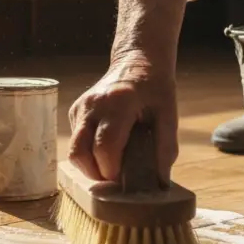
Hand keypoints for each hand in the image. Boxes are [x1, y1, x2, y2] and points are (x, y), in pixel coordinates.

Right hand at [67, 51, 178, 182]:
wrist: (137, 61)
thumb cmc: (155, 88)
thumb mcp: (168, 114)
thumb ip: (166, 147)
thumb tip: (159, 182)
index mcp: (117, 103)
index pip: (104, 146)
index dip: (111, 171)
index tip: (125, 181)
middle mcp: (92, 104)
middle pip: (79, 153)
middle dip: (96, 175)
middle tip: (116, 180)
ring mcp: (80, 107)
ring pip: (74, 151)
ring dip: (90, 167)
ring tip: (112, 167)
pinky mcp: (74, 111)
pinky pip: (76, 142)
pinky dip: (88, 154)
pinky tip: (107, 149)